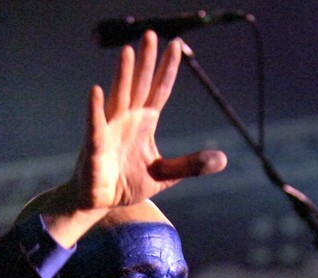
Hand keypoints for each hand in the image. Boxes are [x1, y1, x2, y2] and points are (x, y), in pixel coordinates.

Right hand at [76, 30, 226, 208]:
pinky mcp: (95, 146)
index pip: (159, 89)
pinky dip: (94, 109)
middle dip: (146, 61)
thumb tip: (222, 159)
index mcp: (145, 122)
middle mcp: (127, 119)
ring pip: (119, 97)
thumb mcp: (164, 174)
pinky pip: (96, 125)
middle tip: (151, 34)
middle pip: (139, 85)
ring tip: (128, 51)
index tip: (176, 44)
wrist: (100, 202)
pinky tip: (95, 91)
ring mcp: (110, 129)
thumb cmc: (127, 183)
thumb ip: (190, 165)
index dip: (168, 68)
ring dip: (123, 75)